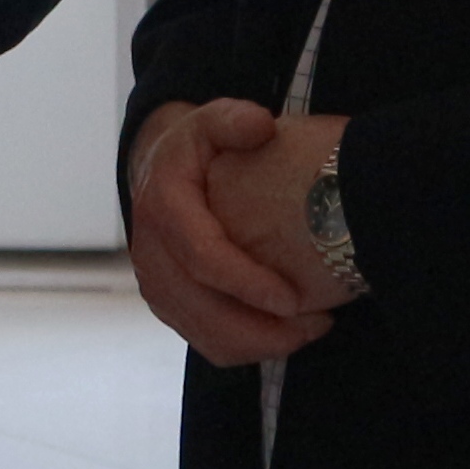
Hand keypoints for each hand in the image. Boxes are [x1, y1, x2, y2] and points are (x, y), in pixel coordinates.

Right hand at [126, 100, 336, 366]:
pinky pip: (205, 342)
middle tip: (318, 325)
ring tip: (311, 331)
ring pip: (205, 336)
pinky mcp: (168, 306)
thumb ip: (233, 119)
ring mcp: (156, 285)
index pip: (202, 257)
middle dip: (263, 329)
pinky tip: (285, 335)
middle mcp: (151, 254)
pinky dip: (246, 349)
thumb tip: (260, 126)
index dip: (247, 283)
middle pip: (204, 311)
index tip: (294, 298)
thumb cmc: (195, 148)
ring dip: (260, 345)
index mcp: (163, 208)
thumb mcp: (210, 121)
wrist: (156, 170)